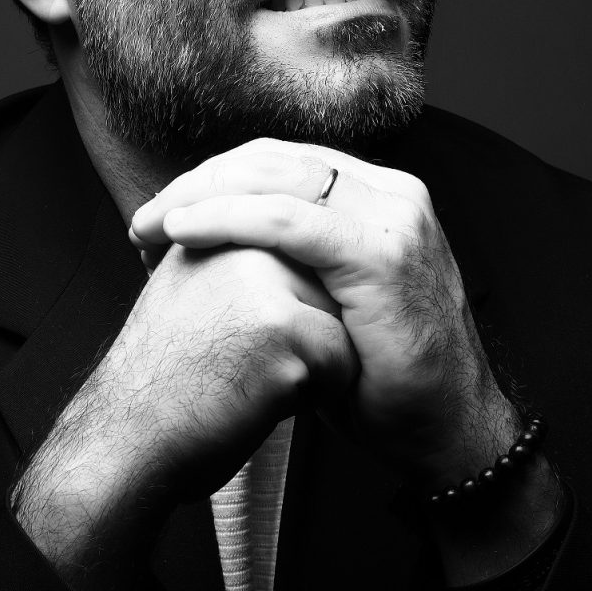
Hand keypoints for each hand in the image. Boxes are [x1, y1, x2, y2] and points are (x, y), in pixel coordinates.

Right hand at [14, 233, 354, 586]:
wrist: (127, 433)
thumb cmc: (165, 371)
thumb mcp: (190, 280)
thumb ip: (233, 248)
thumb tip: (288, 238)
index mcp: (223, 224)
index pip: (301, 257)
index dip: (281, 310)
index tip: (234, 336)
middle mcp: (246, 241)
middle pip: (327, 287)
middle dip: (304, 329)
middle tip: (238, 356)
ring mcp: (266, 282)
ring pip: (340, 323)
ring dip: (311, 361)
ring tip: (247, 372)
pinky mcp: (284, 329)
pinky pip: (343, 363)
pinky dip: (315, 394)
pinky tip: (258, 396)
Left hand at [130, 137, 517, 485]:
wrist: (445, 431)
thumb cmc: (377, 372)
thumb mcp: (328, 294)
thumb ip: (290, 252)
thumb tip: (212, 235)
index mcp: (375, 193)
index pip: (280, 162)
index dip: (215, 180)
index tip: (164, 215)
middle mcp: (389, 191)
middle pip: (271, 160)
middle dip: (199, 182)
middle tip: (145, 217)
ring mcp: (392, 217)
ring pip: (274, 178)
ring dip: (200, 195)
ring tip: (150, 223)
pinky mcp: (382, 254)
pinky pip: (288, 220)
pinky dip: (227, 219)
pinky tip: (182, 230)